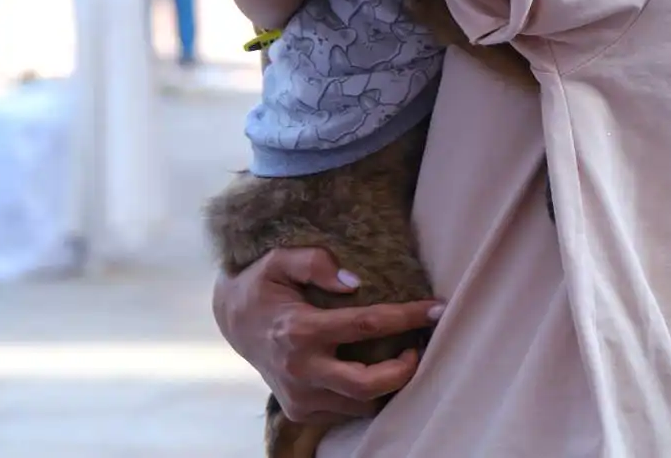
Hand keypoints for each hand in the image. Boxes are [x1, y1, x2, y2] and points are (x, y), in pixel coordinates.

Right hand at [212, 247, 442, 423]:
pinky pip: (344, 410)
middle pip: (366, 384)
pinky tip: (375, 369)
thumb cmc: (262, 285)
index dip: (407, 317)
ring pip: (359, 403)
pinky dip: (365, 394)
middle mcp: (300, 369)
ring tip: (403, 354)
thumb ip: (316, 262)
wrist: (233, 321)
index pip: (366, 326)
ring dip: (387, 384)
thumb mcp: (280, 259)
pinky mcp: (299, 410)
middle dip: (404, 370)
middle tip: (420, 345)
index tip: (437, 308)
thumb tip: (356, 282)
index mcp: (299, 330)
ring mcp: (299, 397)